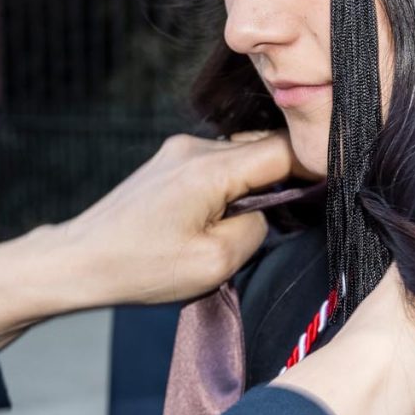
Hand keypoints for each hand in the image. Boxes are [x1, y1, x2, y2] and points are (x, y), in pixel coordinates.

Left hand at [0, 133, 298, 341]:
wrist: (79, 260)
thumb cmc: (140, 267)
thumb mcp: (213, 263)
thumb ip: (255, 229)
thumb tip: (266, 211)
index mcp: (210, 168)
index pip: (284, 150)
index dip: (314, 166)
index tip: (335, 186)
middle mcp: (194, 147)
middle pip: (263, 147)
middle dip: (287, 175)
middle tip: (303, 209)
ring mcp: (177, 151)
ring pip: (240, 156)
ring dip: (256, 182)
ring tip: (259, 218)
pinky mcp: (167, 163)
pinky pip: (217, 164)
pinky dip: (232, 185)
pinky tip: (228, 214)